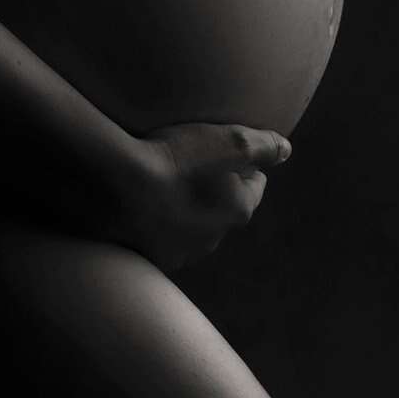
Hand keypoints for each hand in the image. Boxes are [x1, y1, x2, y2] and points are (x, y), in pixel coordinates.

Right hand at [107, 121, 293, 272]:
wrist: (113, 189)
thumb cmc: (173, 159)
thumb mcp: (227, 140)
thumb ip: (263, 145)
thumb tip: (285, 149)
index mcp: (237, 211)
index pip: (254, 186)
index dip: (244, 165)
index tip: (227, 152)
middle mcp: (212, 239)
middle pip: (222, 209)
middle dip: (214, 190)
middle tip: (192, 165)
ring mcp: (178, 252)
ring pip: (190, 227)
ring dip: (183, 209)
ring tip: (161, 184)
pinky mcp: (145, 256)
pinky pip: (157, 237)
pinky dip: (154, 222)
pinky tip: (139, 202)